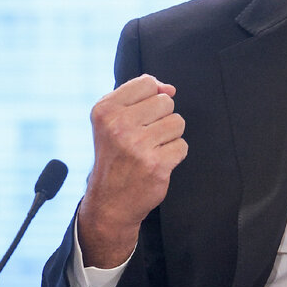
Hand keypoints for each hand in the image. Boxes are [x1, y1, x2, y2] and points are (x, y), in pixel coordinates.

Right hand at [77, 74, 187, 267]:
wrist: (109, 202)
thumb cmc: (114, 157)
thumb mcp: (110, 121)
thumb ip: (137, 96)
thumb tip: (169, 88)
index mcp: (105, 110)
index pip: (147, 83)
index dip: (151, 98)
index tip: (140, 117)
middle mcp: (119, 126)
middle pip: (166, 102)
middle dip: (161, 118)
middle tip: (144, 137)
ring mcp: (138, 146)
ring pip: (177, 122)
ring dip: (169, 137)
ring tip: (150, 149)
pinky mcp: (156, 164)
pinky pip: (182, 146)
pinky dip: (173, 155)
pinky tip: (156, 163)